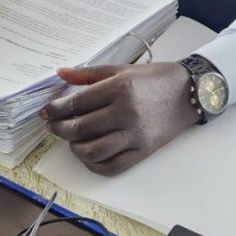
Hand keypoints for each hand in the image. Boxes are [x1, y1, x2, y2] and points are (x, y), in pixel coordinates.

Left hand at [42, 62, 198, 175]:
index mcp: (119, 88)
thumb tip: (60, 73)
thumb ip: (89, 74)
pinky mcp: (143, 151)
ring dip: (75, 147)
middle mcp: (126, 112)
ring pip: (92, 151)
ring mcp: (135, 135)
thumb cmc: (155, 78)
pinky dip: (94, 164)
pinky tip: (89, 154)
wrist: (189, 92)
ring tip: (72, 139)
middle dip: (59, 128)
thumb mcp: (122, 69)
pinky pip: (112, 166)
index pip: (77, 103)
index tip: (46, 111)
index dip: (56, 109)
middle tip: (53, 125)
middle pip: (80, 128)